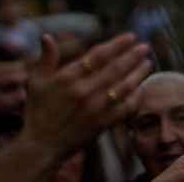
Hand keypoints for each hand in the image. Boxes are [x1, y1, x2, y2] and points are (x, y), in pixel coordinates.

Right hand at [0, 33, 151, 181]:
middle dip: (133, 55)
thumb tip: (46, 36)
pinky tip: (139, 89)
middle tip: (144, 47)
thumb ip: (46, 59)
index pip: (99, 55)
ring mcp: (93, 109)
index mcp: (67, 78)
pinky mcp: (101, 124)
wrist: (40, 147)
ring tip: (147, 63)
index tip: (130, 37)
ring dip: (138, 73)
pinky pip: (124, 108)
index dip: (117, 44)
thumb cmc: (38, 111)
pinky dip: (134, 98)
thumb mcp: (36, 83)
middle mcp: (82, 91)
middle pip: (116, 68)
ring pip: (124, 87)